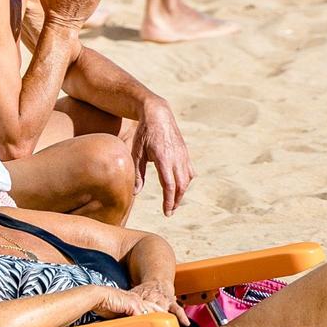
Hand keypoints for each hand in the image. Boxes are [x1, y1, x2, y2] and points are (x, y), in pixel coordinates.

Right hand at [91, 287, 176, 326]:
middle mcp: (138, 300)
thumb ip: (127, 322)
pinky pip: (143, 319)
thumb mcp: (118, 315)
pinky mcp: (132, 305)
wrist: (97, 297)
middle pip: (154, 315)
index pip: (150, 312)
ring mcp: (136, 302)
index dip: (157, 322)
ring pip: (151, 318)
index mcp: (135, 301)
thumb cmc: (104, 305)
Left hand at [128, 279, 190, 326]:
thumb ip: (126, 305)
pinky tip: (185, 323)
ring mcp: (163, 300)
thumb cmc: (145, 290)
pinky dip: (181, 316)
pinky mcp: (172, 302)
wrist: (158, 280)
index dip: (139, 322)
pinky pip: (178, 309)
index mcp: (142, 298)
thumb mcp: (133, 295)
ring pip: (164, 315)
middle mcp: (154, 299)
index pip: (140, 312)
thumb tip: (114, 315)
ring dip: (165, 326)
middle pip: (153, 316)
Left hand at [131, 98, 195, 215]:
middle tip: (169, 211)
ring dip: (181, 192)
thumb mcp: (137, 151)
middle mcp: (176, 158)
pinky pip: (190, 171)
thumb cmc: (145, 132)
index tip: (166, 212)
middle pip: (181, 186)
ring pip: (187, 180)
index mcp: (164, 158)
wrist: (158, 113)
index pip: (169, 185)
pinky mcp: (185, 153)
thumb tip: (135, 192)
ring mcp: (183, 155)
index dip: (169, 201)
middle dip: (176, 201)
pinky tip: (180, 186)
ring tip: (173, 201)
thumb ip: (137, 173)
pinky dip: (186, 181)